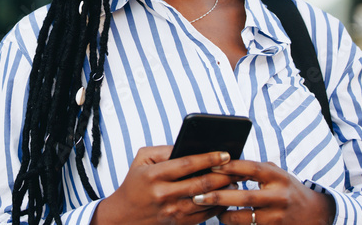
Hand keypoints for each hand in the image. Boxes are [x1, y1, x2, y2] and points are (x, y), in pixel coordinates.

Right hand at [90, 146, 239, 224]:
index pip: (186, 164)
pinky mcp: (178, 223)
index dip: (208, 158)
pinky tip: (225, 197)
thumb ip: (164, 150)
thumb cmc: (135, 183)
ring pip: (205, 201)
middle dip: (223, 175)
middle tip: (237, 168)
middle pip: (200, 183)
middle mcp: (163, 194)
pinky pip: (204, 216)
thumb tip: (189, 146)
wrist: (124, 216)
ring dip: (223, 191)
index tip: (224, 153)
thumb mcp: (142, 160)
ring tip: (236, 181)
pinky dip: (217, 206)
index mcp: (154, 175)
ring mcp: (171, 211)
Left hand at [189, 160, 335, 224]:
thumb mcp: (277, 174)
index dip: (230, 167)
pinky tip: (224, 220)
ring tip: (211, 211)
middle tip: (197, 196)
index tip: (210, 165)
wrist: (314, 214)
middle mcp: (279, 197)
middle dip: (219, 197)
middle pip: (245, 197)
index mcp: (278, 177)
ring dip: (224, 216)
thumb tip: (224, 160)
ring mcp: (278, 217)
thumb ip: (255, 169)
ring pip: (245, 219)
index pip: (252, 169)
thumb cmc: (287, 189)